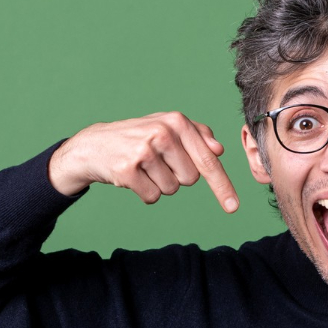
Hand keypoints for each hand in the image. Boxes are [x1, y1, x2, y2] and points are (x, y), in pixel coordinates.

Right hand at [48, 111, 239, 210]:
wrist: (94, 145)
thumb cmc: (138, 137)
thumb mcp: (167, 127)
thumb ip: (197, 135)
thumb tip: (219, 149)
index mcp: (177, 121)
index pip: (208, 160)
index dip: (222, 186)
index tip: (233, 206)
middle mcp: (162, 133)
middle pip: (190, 178)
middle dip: (177, 176)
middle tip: (157, 163)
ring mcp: (144, 151)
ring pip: (171, 189)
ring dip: (159, 184)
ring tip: (143, 168)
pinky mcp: (127, 169)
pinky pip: (152, 197)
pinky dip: (145, 193)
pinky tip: (133, 177)